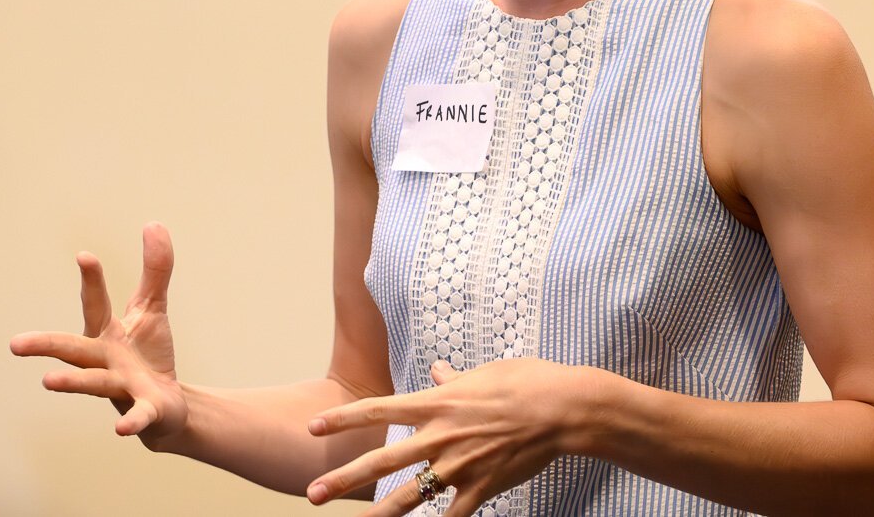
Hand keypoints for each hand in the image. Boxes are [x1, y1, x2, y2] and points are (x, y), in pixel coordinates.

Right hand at [9, 222, 188, 446]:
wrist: (166, 407)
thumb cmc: (149, 355)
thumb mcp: (153, 309)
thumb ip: (155, 270)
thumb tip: (154, 223)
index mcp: (106, 334)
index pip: (96, 304)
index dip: (91, 280)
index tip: (85, 255)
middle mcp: (104, 360)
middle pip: (73, 349)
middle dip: (46, 344)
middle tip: (15, 343)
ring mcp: (120, 387)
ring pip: (94, 383)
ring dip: (73, 383)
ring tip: (47, 382)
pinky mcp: (143, 410)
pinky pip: (135, 416)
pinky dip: (130, 422)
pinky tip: (121, 429)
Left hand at [305, 357, 593, 514]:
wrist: (561, 410)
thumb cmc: (526, 381)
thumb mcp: (485, 372)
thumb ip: (454, 378)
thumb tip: (438, 370)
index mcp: (437, 403)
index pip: (378, 410)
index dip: (343, 419)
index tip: (313, 426)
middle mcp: (440, 436)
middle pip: (382, 461)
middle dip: (344, 479)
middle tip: (312, 494)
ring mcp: (459, 466)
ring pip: (410, 496)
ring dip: (378, 514)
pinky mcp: (481, 488)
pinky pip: (453, 516)